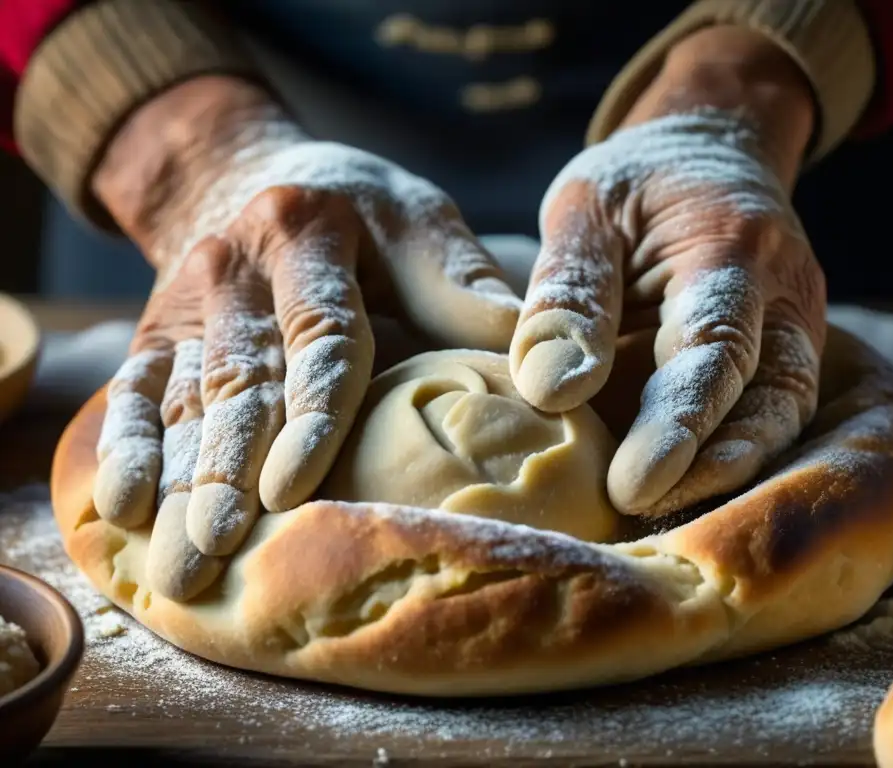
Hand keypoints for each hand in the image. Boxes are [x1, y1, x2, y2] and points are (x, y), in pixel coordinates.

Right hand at [90, 77, 520, 598]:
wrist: (268, 175)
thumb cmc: (370, 218)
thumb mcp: (424, 226)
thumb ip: (469, 291)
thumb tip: (544, 368)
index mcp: (311, 232)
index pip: (319, 335)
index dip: (309, 416)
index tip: (293, 489)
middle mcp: (236, 265)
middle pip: (240, 382)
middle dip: (227, 474)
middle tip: (217, 557)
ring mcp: (188, 301)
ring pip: (185, 401)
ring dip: (180, 486)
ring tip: (177, 567)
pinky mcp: (157, 330)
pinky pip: (134, 391)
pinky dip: (127, 450)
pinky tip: (122, 511)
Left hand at [511, 26, 824, 515]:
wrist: (711, 151)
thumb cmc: (636, 181)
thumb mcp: (584, 210)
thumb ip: (568, 296)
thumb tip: (550, 393)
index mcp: (734, 248)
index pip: (713, 350)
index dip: (678, 425)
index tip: (629, 489)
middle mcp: (786, 297)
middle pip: (769, 400)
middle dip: (712, 469)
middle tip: (641, 519)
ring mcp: (798, 329)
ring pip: (781, 419)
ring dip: (728, 475)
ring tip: (657, 520)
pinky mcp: (787, 355)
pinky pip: (771, 416)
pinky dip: (731, 458)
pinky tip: (679, 494)